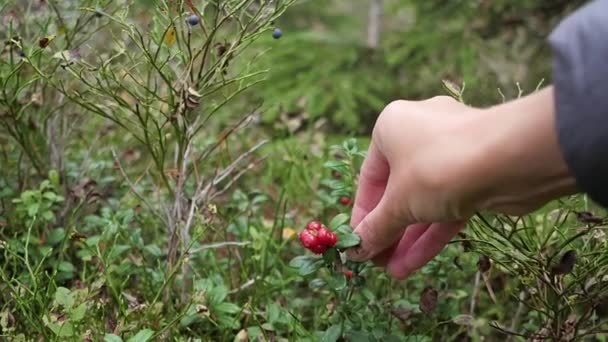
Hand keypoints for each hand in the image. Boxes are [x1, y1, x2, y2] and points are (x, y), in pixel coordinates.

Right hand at [346, 87, 576, 278]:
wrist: (514, 158)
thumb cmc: (439, 169)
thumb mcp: (399, 203)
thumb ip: (376, 227)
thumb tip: (354, 249)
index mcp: (392, 128)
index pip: (369, 178)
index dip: (362, 215)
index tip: (356, 244)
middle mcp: (420, 135)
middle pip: (398, 191)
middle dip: (389, 230)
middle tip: (377, 262)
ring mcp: (451, 154)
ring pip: (424, 202)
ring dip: (409, 238)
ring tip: (394, 272)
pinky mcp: (476, 175)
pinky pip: (447, 206)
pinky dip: (432, 233)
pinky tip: (414, 263)